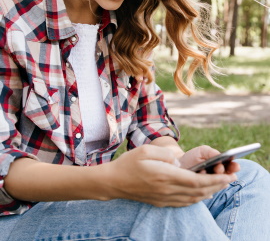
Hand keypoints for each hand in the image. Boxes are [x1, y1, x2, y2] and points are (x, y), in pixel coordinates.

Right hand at [106, 144, 236, 206]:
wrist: (114, 182)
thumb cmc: (129, 163)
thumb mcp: (146, 150)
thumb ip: (165, 153)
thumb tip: (179, 161)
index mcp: (165, 175)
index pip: (196, 181)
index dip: (215, 180)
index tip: (228, 176)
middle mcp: (167, 190)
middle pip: (198, 191)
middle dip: (218, 186)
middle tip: (232, 179)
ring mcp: (164, 198)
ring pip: (193, 199)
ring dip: (210, 193)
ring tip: (221, 185)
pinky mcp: (161, 202)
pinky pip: (184, 203)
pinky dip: (197, 199)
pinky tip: (202, 193)